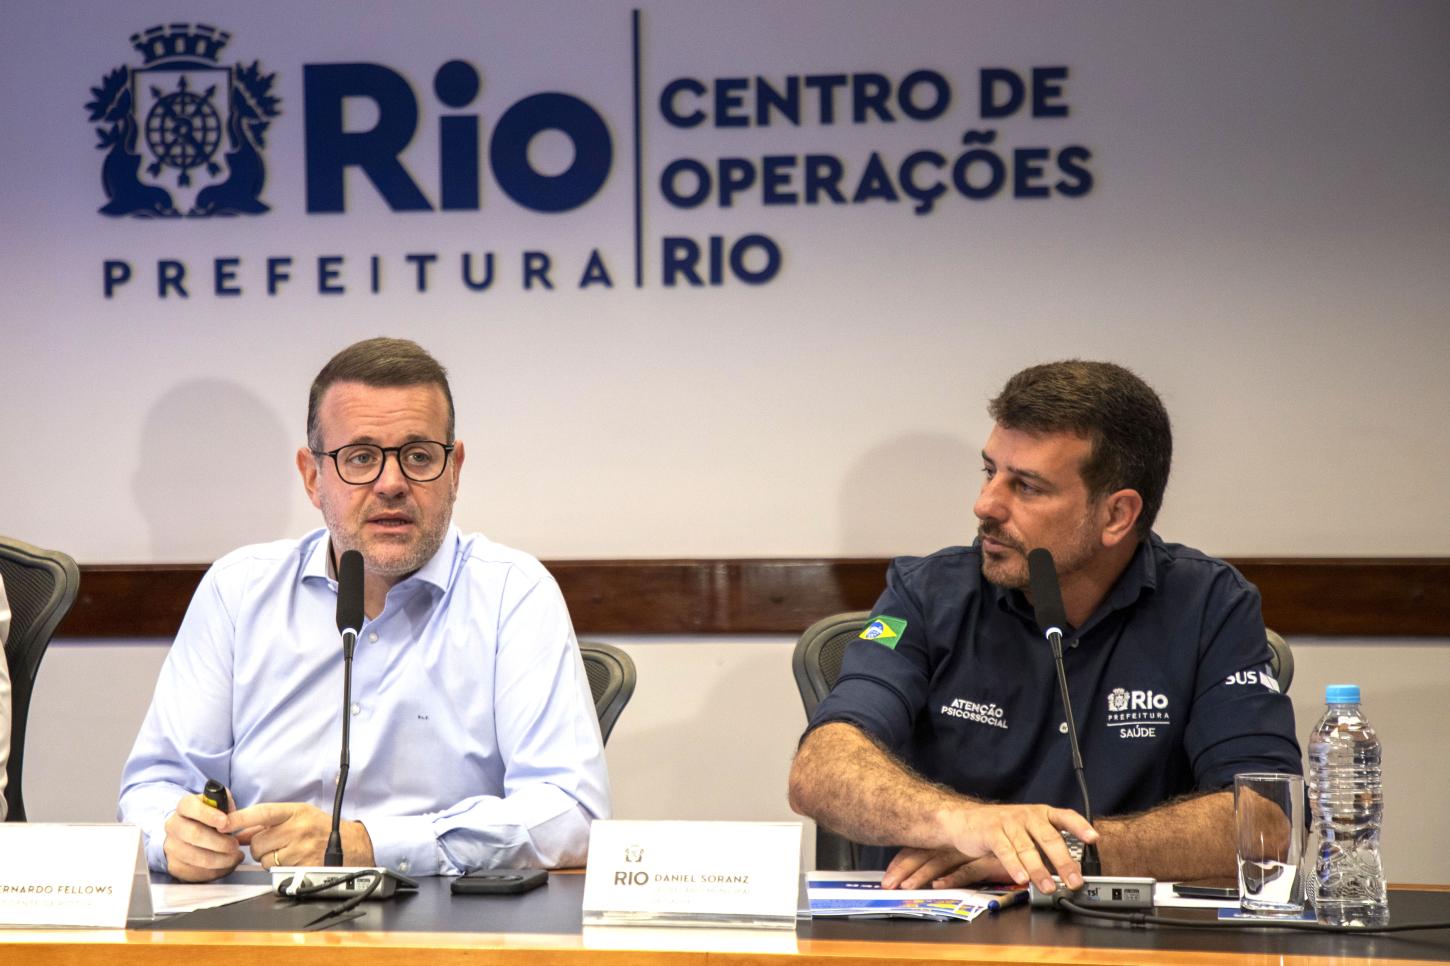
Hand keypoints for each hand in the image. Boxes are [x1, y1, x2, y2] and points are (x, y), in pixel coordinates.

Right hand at [163, 792, 243, 881]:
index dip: (208, 814)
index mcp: (184, 807)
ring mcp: (171, 847)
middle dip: (220, 842)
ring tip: (235, 856)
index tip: (225, 821)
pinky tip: (226, 865)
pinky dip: (215, 871)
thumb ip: (225, 803)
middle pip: (194, 834)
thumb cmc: (210, 819)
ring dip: (221, 859)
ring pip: (196, 857)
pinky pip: (195, 872)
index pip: (190, 806)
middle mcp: (173, 825)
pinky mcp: (174, 865)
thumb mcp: (219, 804)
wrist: (193, 836)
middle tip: (235, 845)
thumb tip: (231, 814)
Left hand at [227, 802, 374, 867]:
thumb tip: (239, 831)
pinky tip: (291, 861)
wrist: (350, 844)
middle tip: (273, 843)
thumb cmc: (320, 828)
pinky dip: (278, 868)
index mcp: (295, 811)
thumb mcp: (298, 815)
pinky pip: (276, 870)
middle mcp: (298, 828)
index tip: (222, 823)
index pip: (262, 812)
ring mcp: (300, 849)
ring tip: (285, 852)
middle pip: (258, 842)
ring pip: (264, 859)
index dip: (240, 818)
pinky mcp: (302, 866)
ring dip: (268, 858)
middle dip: (259, 846)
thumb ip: (269, 822)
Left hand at [881, 847, 1009, 889]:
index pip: (920, 849)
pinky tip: (939, 885)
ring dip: (921, 875)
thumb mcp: (971, 854)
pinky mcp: (987, 860)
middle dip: (903, 870)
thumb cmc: (999, 848)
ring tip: (906, 887)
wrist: (1029, 837)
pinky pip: (966, 871)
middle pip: (924, 855)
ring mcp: (970, 851)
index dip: (902, 862)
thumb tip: (934, 876)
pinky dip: (952, 879)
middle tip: (887, 885)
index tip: (887, 876)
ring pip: (940, 862)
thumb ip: (955, 862)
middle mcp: (956, 844)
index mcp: (949, 841)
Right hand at [940, 802, 1096, 892]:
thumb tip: (1070, 874)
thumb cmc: (1003, 829)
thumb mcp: (1028, 832)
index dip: (1080, 827)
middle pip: (1049, 838)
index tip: (1094, 838)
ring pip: (1028, 848)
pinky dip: (1014, 866)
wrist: (966, 820)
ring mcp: (1009, 823)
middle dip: (1064, 862)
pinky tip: (1022, 879)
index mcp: (1041, 814)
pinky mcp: (991, 832)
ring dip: (1040, 870)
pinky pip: (1005, 850)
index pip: (1066, 817)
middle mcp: (1028, 816)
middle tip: (1074, 882)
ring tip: (1049, 887)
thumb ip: (1047, 848)